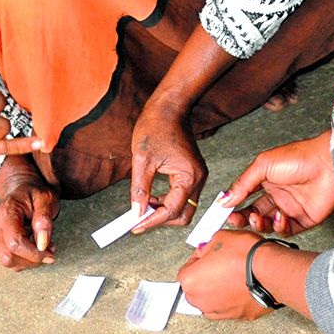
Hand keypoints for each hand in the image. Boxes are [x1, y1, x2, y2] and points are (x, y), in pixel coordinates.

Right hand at [0, 158, 58, 269]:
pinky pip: (9, 260)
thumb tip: (42, 244)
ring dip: (28, 260)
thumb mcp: (46, 199)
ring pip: (8, 261)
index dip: (33, 253)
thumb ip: (44, 219)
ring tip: (41, 246)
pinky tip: (32, 247)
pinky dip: (23, 259)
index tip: (49, 253)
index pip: (14, 242)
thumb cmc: (34, 194)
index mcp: (6, 212)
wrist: (22, 189)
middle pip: (8, 256)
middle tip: (48, 249)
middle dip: (31, 259)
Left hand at [130, 104, 205, 231]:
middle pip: (184, 214)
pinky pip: (182, 196)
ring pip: (184, 207)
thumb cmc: (156, 127)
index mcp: (189, 176)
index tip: (135, 226)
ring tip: (142, 209)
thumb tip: (137, 212)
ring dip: (164, 211)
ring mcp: (197, 176)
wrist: (169, 107)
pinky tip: (151, 198)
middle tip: (139, 221)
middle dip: (161, 220)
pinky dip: (167, 201)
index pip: (173, 210)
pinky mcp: (192, 173)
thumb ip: (140, 188)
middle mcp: (198, 179)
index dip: (153, 220)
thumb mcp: (142, 160)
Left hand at [176, 231, 271, 320]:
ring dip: (219, 290)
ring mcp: (219, 311)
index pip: (186, 269)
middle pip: (197, 288)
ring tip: (234, 275)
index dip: (199, 259)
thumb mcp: (219, 238)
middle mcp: (201, 301)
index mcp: (190, 281)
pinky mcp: (238, 317)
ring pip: (213, 300)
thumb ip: (206, 248)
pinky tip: (243, 285)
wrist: (270, 271)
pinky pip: (230, 307)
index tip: (208, 255)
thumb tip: (205, 251)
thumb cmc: (245, 255)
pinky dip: (234, 298)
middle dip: (206, 277)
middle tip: (221, 264)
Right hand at [223, 131, 333, 235]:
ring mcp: (290, 208)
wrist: (329, 164)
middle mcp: (277, 195)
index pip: (245, 197)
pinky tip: (279, 217)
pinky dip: (279, 227)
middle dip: (242, 218)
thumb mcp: (263, 165)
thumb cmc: (299, 157)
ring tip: (256, 218)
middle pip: (254, 213)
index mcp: (266, 180)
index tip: (221, 213)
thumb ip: (243, 184)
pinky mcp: (304, 220)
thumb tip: (224, 199)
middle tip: (235, 219)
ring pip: (267, 224)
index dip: (233, 206)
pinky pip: (286, 230)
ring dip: (258, 223)